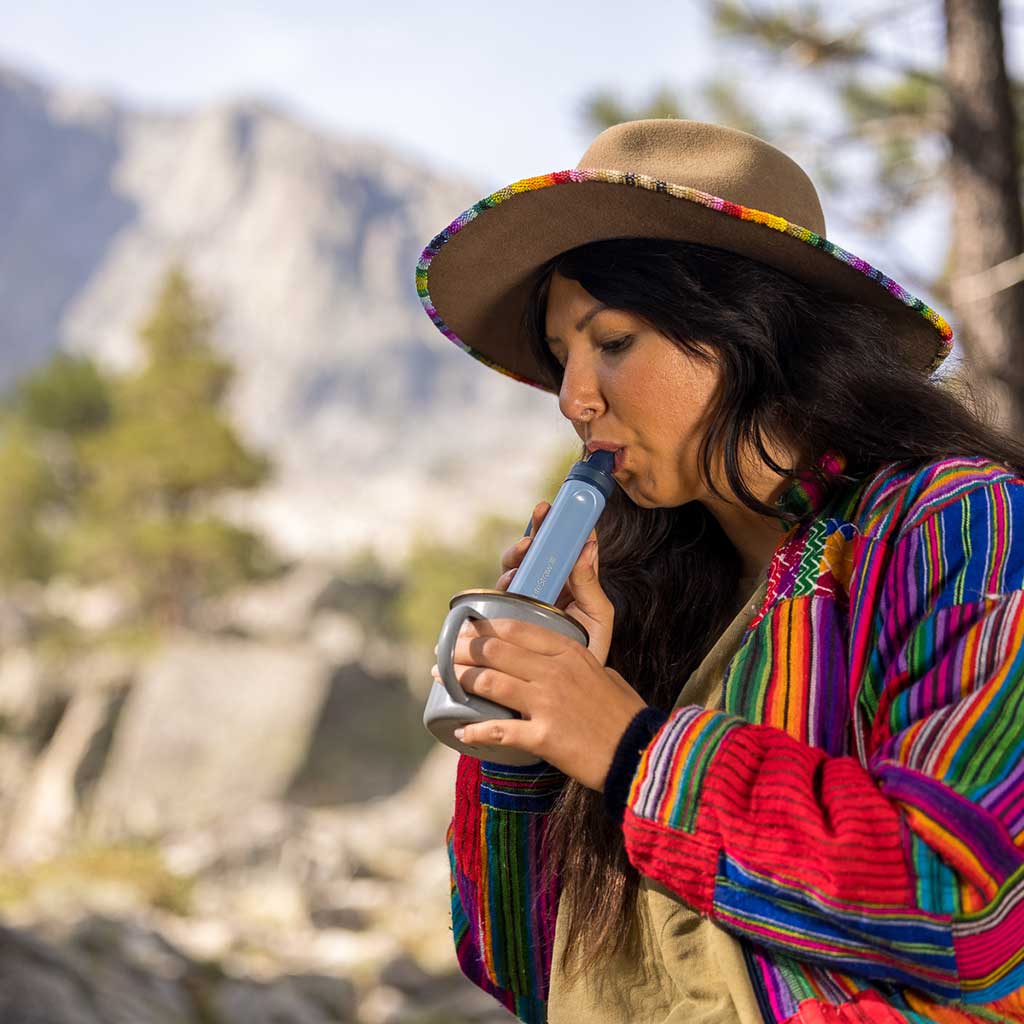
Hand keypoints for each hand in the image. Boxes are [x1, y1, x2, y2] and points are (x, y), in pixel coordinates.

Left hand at [429, 619, 646, 791]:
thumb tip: (565, 660)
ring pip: (490, 683)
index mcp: (569, 652)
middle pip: (495, 651)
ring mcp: (547, 703)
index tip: (465, 628)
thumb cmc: (626, 715)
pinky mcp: (543, 737)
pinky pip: (499, 731)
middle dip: (462, 648)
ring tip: (443, 678)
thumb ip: (580, 662)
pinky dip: (476, 732)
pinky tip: (462, 732)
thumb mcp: (605, 674)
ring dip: (460, 679)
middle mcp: (554, 672)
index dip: (484, 627)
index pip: (515, 628)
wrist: (641, 754)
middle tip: (444, 651)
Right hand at [495, 501, 614, 665]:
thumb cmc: (588, 651)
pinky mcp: (506, 617)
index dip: (555, 524)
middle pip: (532, 553)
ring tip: (524, 553)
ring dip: (516, 557)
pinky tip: (510, 582)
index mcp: (568, 581)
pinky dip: (503, 584)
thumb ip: (591, 584)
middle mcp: (543, 586)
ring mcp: (523, 600)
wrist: (571, 692)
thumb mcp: (597, 617)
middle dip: (532, 535)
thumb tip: (589, 545)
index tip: (552, 507)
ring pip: (513, 570)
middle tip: (537, 525)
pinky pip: (498, 597)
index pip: (561, 546)